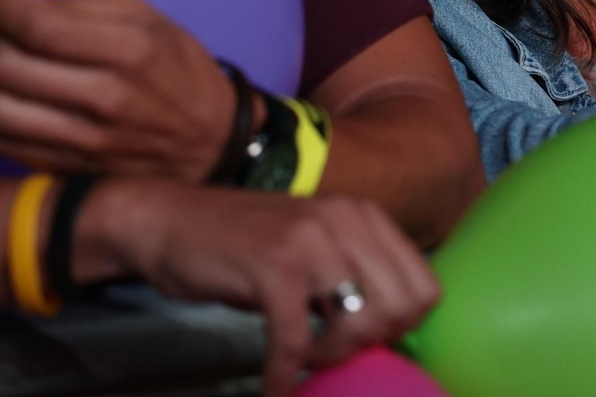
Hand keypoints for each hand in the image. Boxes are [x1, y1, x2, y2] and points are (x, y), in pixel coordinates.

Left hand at [0, 0, 236, 180]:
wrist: (210, 140)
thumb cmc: (177, 67)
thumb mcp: (148, 18)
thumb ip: (82, 6)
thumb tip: (17, 0)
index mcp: (132, 50)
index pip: (38, 26)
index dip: (2, 2)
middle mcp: (107, 97)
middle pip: (5, 65)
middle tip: (8, 30)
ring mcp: (88, 140)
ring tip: (8, 67)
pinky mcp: (72, 168)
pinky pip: (1, 141)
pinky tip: (13, 97)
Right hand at [84, 180, 438, 396]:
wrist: (169, 220)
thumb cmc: (243, 245)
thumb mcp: (314, 248)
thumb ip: (354, 274)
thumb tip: (391, 330)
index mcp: (366, 216)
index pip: (426, 286)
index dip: (404, 326)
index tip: (369, 341)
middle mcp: (347, 220)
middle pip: (402, 308)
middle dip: (372, 344)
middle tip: (334, 353)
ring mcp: (311, 240)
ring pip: (360, 322)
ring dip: (332, 357)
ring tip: (305, 359)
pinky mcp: (272, 267)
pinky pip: (296, 339)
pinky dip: (286, 373)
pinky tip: (276, 385)